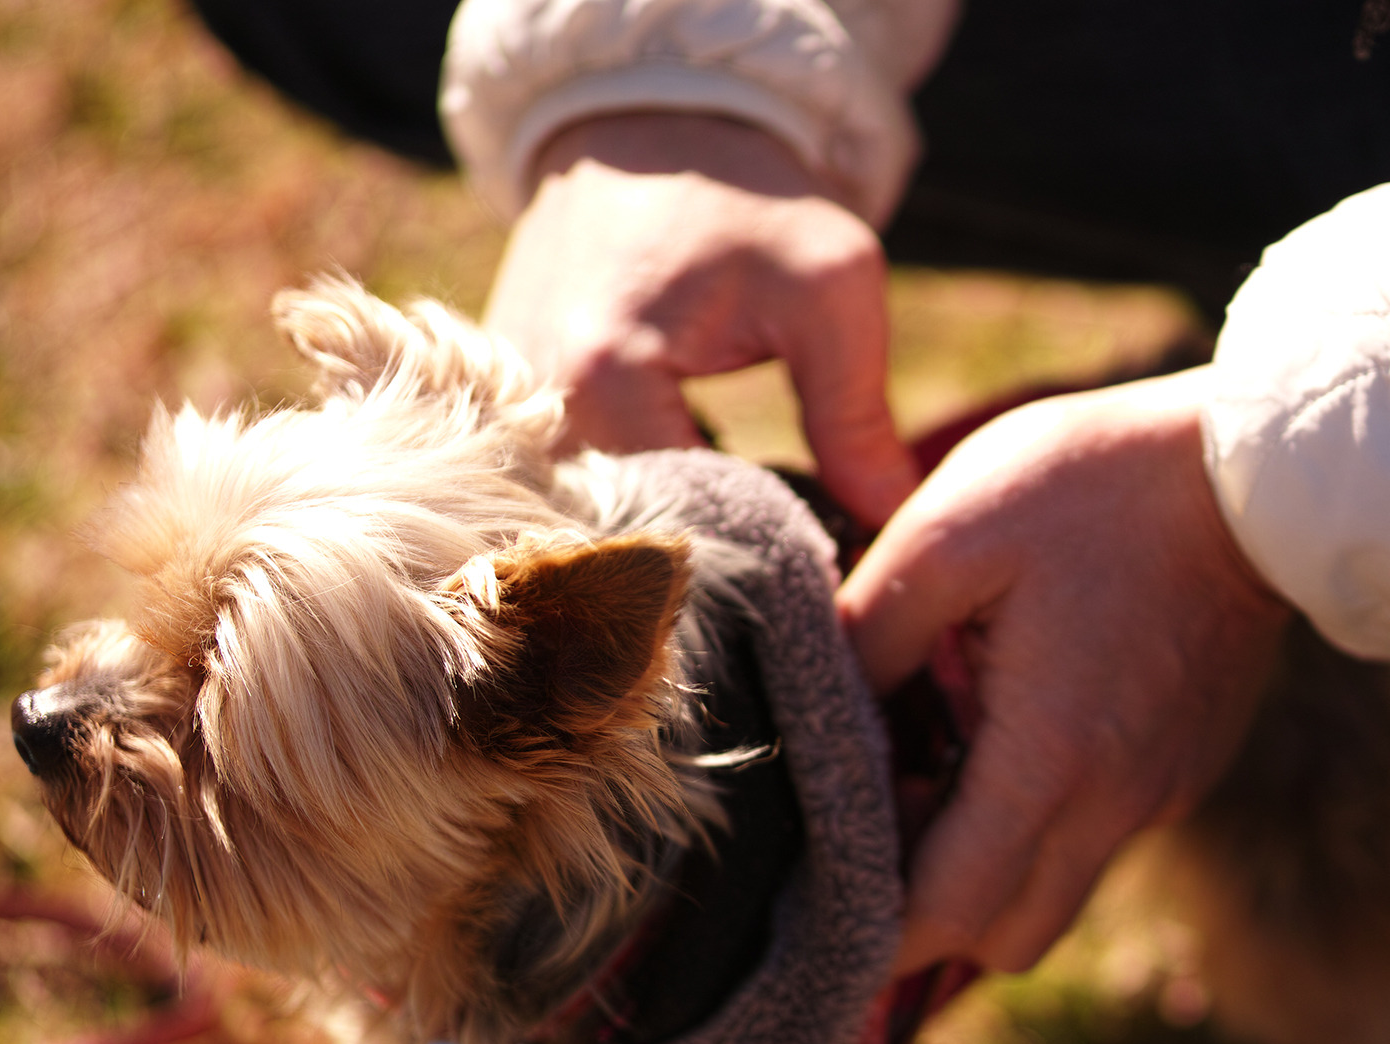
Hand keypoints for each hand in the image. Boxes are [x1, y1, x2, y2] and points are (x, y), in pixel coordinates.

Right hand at [483, 112, 915, 526]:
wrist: (650, 131)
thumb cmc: (747, 204)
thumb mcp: (830, 289)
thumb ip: (857, 415)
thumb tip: (889, 521)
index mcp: (603, 380)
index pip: (678, 533)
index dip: (757, 558)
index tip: (817, 562)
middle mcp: (531, 409)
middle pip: (621, 547)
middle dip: (708, 565)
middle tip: (783, 557)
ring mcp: (501, 412)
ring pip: (588, 530)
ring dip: (663, 540)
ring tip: (740, 523)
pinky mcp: (500, 410)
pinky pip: (565, 496)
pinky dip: (628, 508)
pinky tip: (690, 491)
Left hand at [838, 368, 1292, 972]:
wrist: (1263, 470)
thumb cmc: (1095, 486)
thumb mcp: (948, 532)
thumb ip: (869, 633)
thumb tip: (820, 708)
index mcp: (1048, 760)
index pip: (948, 916)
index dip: (876, 928)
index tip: (825, 885)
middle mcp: (1114, 803)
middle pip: (1005, 942)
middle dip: (931, 917)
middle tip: (882, 824)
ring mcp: (1160, 792)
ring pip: (1053, 894)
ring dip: (988, 867)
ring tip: (941, 764)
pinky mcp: (1186, 768)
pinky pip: (1098, 837)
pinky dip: (1042, 820)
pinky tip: (1015, 725)